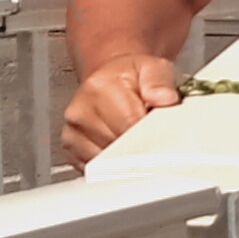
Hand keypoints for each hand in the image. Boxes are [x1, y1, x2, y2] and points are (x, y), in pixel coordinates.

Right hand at [62, 53, 186, 166]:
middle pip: (119, 148)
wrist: (109, 80)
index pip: (130, 126)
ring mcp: (72, 133)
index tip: (166, 137)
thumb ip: (160, 81)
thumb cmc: (130, 78)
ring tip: (136, 138)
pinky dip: (113, 166)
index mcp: (99, 89)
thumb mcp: (152, 68)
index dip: (152, 135)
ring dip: (127, 158)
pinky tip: (121, 149)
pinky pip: (97, 169)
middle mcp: (80, 112)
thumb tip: (165, 98)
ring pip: (108, 164)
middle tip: (153, 135)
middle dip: (142, 146)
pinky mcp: (71, 150)